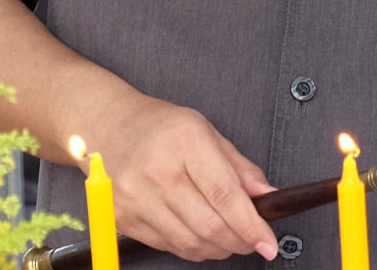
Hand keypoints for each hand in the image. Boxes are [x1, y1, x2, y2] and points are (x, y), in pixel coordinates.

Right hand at [93, 92, 278, 261]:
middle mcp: (157, 170)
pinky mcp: (123, 218)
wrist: (108, 128)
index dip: (251, 225)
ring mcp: (136, 197)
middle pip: (209, 225)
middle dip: (239, 241)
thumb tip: (267, 197)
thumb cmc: (159, 127)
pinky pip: (168, 245)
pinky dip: (192, 247)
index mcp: (185, 141)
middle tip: (252, 241)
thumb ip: (240, 167)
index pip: (225, 195)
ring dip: (217, 248)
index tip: (267, 242)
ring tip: (228, 238)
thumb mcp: (206, 132)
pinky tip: (201, 236)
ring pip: (190, 242)